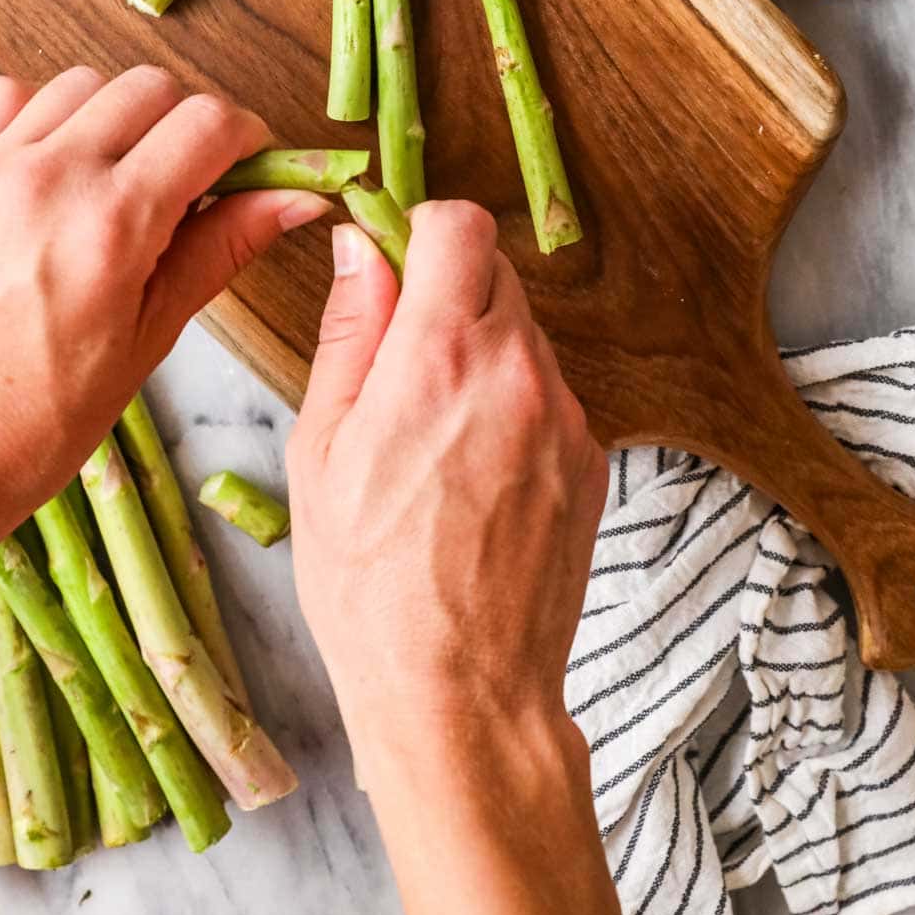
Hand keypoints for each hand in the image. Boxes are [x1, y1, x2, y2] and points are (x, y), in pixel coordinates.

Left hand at [0, 65, 329, 601]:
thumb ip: (221, 251)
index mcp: (112, 223)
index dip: (252, 142)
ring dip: (125, 115)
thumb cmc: (35, 425)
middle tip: (201, 186)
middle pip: (154, 88)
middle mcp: (52, 175)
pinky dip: (47, 112)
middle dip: (193, 125)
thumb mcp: (149, 340)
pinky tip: (62, 166)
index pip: (209, 124)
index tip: (259, 174)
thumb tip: (296, 199)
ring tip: (131, 179)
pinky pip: (10, 96)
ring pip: (87, 83)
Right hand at [288, 201, 619, 914]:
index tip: (396, 268)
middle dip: (449, 292)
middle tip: (403, 361)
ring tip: (436, 435)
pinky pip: (549, 394)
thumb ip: (351, 332)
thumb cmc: (369, 581)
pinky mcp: (592, 457)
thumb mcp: (322, 449)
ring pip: (524, 335)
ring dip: (483, 352)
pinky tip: (475, 473)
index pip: (459, 224)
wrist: (461, 690)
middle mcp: (517, 370)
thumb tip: (362, 248)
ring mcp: (565, 415)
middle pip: (496, 273)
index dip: (422, 232)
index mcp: (439, 355)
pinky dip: (514, 406)